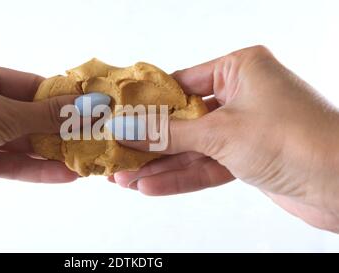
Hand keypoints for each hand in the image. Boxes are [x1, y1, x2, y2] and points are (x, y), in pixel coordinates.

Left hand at [0, 58, 78, 222]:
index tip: (90, 106)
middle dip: (60, 127)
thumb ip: (43, 115)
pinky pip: (12, 163)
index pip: (29, 84)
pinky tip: (63, 174)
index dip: (61, 96)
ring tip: (84, 157)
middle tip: (92, 135)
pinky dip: (36, 169)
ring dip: (52, 151)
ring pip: (22, 141)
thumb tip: (84, 106)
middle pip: (28, 114)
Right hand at [113, 46, 338, 231]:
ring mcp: (245, 128)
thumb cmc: (296, 139)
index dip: (147, 104)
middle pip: (183, 119)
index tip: (118, 117)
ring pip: (192, 147)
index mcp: (240, 69)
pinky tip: (151, 186)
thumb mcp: (222, 132)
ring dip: (160, 164)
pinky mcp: (248, 158)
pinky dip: (181, 176)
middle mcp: (242, 95)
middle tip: (117, 154)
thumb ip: (171, 134)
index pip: (180, 84)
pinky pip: (207, 165)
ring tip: (124, 178)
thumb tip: (128, 129)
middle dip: (150, 142)